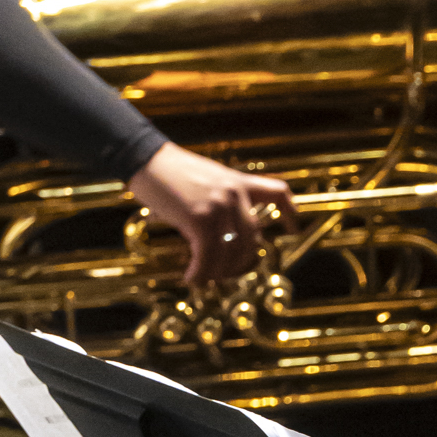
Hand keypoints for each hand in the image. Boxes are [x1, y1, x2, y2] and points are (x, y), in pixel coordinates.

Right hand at [128, 142, 298, 285]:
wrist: (144, 158)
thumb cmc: (168, 172)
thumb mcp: (205, 180)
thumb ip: (221, 201)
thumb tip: (221, 236)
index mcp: (239, 181)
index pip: (277, 192)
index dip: (290, 212)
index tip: (293, 229)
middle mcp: (234, 193)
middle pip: (253, 239)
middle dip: (241, 262)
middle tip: (226, 274)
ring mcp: (219, 205)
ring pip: (232, 252)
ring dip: (219, 271)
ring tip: (205, 278)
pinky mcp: (199, 217)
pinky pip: (208, 255)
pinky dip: (201, 272)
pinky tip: (192, 278)